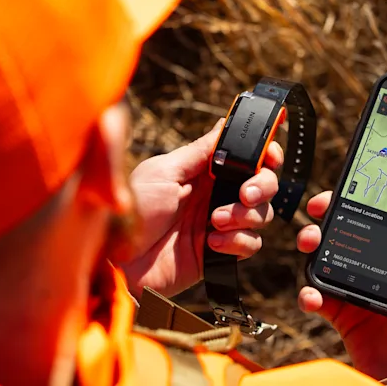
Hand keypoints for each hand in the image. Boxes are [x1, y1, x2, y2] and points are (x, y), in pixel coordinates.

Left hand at [119, 119, 282, 297]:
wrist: (116, 261)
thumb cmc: (131, 210)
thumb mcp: (164, 173)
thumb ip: (200, 152)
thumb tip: (224, 124)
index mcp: (204, 170)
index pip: (247, 156)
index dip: (266, 152)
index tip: (270, 154)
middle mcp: (216, 194)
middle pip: (264, 183)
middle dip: (263, 185)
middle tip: (246, 193)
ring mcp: (220, 224)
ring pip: (262, 214)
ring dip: (246, 215)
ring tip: (215, 221)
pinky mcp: (220, 253)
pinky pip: (250, 245)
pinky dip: (237, 242)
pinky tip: (211, 243)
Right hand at [297, 192, 386, 379]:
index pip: (382, 221)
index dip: (364, 201)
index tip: (350, 187)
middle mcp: (379, 270)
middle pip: (349, 232)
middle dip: (329, 216)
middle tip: (319, 209)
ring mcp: (358, 290)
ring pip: (327, 257)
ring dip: (313, 246)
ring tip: (309, 243)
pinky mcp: (342, 314)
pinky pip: (318, 296)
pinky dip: (308, 292)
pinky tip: (311, 294)